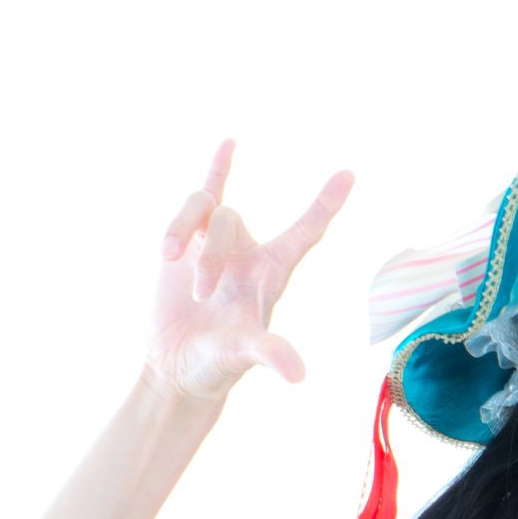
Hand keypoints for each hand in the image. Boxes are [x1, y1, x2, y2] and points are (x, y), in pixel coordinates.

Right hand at [143, 142, 352, 403]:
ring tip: (168, 259)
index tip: (349, 174)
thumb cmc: (217, 366)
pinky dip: (216, 169)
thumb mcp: (241, 357)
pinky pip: (203, 194)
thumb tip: (298, 375)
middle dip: (209, 257)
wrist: (177, 366)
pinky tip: (230, 143)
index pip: (304, 233)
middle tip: (200, 297)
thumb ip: (268, 354)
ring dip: (181, 228)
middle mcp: (248, 253)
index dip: (325, 204)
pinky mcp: (187, 240)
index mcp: (270, 275)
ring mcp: (217, 242)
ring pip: (205, 206)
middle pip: (230, 222)